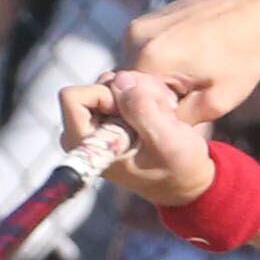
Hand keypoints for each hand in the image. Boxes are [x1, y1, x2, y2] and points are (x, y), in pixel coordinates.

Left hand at [61, 70, 217, 209]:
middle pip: (98, 84)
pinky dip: (147, 92)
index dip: (104, 96)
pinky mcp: (114, 113)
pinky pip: (126, 85)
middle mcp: (86, 130)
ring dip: (143, 91)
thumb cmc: (176, 168)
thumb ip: (142, 110)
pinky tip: (162, 112)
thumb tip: (120, 80)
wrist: (185, 179)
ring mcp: (100, 120)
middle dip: (131, 90)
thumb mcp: (166, 141)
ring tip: (164, 115)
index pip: (73, 98)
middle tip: (158, 112)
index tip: (129, 112)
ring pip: (115, 81)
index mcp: (84, 144)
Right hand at [121, 0, 259, 125]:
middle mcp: (135, 39)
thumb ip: (180, 119)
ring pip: (136, 70)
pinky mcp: (146, 20)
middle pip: (131, 85)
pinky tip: (186, 61)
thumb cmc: (241, 57)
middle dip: (154, 97)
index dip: (151, 114)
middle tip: (188, 96)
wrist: (252, 10)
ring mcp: (139, 25)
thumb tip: (156, 128)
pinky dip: (159, 64)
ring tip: (190, 76)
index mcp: (150, 59)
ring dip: (156, 80)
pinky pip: (143, 53)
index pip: (129, 102)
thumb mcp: (218, 101)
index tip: (178, 112)